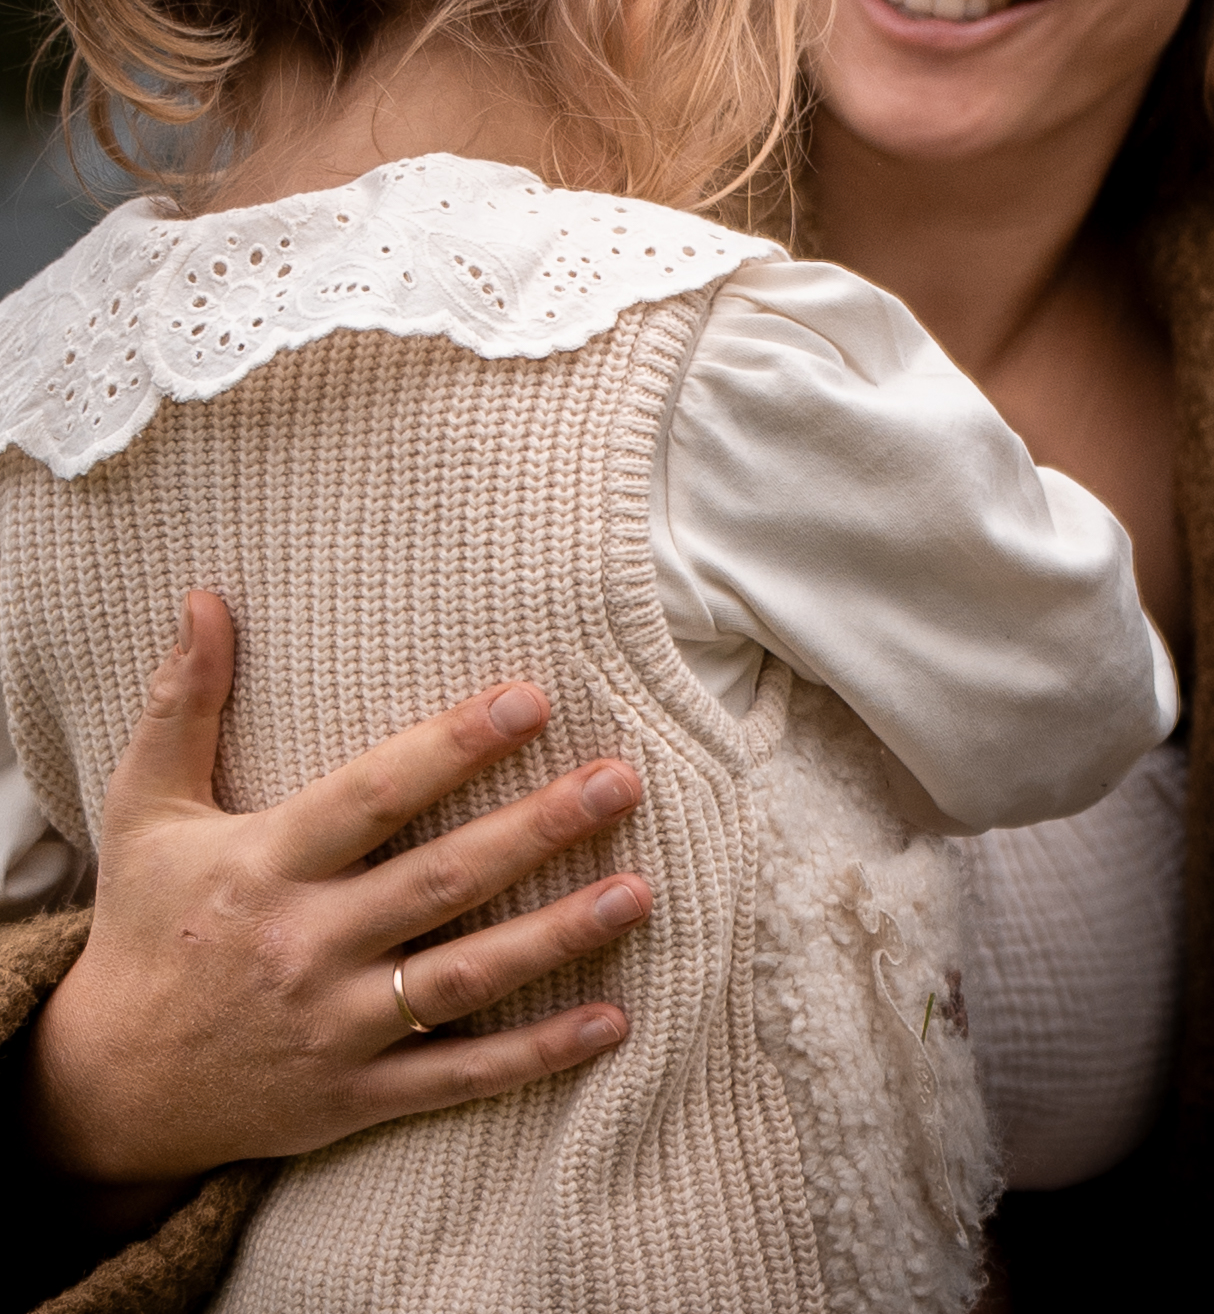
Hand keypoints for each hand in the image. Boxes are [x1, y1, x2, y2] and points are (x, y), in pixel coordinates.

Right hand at [24, 592, 648, 1192]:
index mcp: (264, 863)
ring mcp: (336, 1026)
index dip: (452, 747)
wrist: (111, 1086)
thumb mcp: (144, 808)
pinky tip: (614, 1019)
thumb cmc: (143, 924)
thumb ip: (183, 703)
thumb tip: (205, 596)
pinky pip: (459, 1076)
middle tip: (620, 781)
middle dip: (536, 830)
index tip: (530, 699)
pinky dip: (538, 1054)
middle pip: (441, 880)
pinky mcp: (356, 1096)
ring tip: (640, 888)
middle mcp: (306, 943)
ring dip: (557, 935)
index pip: (373, 795)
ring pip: (465, 978)